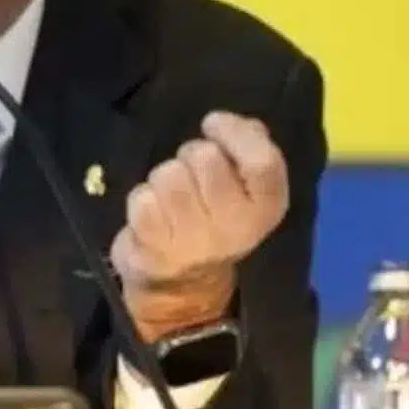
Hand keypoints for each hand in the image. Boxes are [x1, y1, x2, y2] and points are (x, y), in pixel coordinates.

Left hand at [109, 111, 289, 337]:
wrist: (181, 284)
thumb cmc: (211, 219)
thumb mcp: (242, 190)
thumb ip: (250, 150)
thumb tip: (248, 125)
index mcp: (265, 208)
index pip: (263, 162)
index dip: (235, 132)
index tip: (212, 123)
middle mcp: (236, 227)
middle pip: (206, 157)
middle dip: (191, 154)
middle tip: (191, 172)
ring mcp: (195, 241)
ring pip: (170, 175)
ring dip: (164, 177)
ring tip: (170, 197)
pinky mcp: (157, 248)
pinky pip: (143, 199)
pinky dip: (142, 199)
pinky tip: (153, 215)